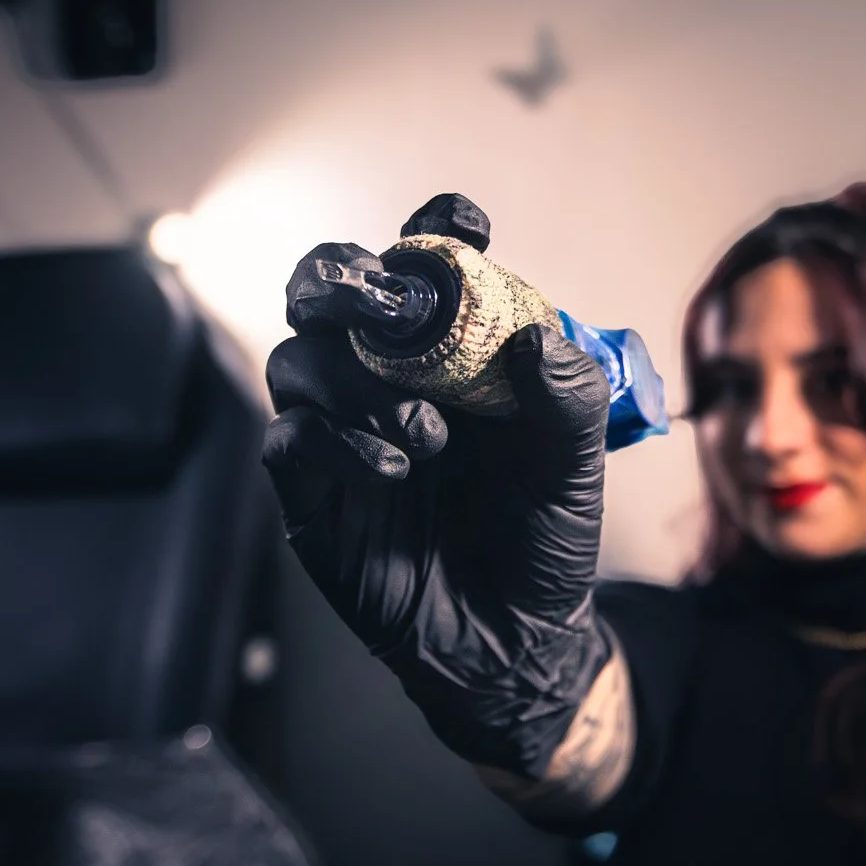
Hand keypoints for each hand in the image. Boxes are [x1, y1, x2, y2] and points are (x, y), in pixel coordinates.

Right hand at [260, 196, 612, 776]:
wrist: (515, 638)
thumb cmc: (542, 538)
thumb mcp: (575, 464)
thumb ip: (568, 395)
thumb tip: (536, 337)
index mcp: (449, 353)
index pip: (418, 264)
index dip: (431, 230)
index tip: (466, 227)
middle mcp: (384, 378)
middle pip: (325, 292)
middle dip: (340, 279)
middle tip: (379, 301)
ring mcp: (340, 432)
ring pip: (298, 359)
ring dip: (356, 381)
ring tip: (426, 434)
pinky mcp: (312, 493)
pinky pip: (290, 438)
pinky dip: (338, 441)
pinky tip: (397, 472)